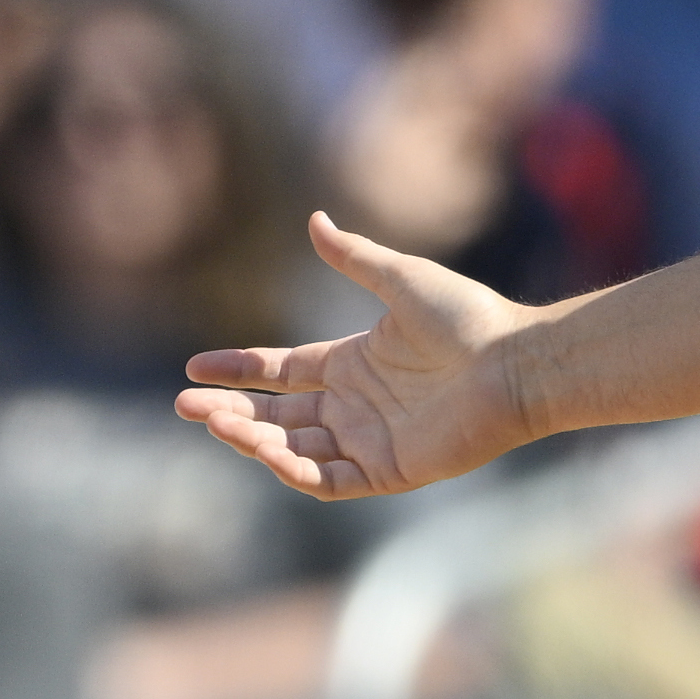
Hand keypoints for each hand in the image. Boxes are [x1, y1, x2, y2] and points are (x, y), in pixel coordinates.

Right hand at [175, 212, 539, 498]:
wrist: (513, 362)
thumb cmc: (467, 317)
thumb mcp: (401, 278)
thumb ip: (355, 257)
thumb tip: (314, 219)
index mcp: (353, 363)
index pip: (281, 371)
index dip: (238, 370)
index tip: (194, 367)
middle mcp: (354, 405)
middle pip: (277, 413)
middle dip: (229, 410)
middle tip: (186, 405)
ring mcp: (369, 441)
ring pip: (294, 447)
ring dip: (253, 438)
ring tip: (218, 422)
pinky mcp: (388, 471)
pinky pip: (329, 479)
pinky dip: (294, 469)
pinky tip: (265, 450)